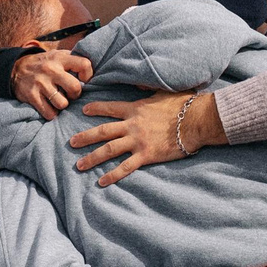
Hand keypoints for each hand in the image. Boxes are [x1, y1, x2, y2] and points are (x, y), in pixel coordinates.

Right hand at [11, 49, 92, 118]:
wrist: (15, 68)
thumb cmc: (44, 64)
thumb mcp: (57, 56)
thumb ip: (74, 60)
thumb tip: (97, 69)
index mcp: (60, 58)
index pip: (84, 65)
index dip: (89, 75)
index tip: (84, 80)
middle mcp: (51, 69)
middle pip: (75, 88)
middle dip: (75, 95)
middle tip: (70, 94)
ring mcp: (40, 83)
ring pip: (63, 104)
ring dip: (62, 105)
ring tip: (58, 100)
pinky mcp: (31, 96)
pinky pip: (49, 113)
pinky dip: (52, 113)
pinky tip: (50, 107)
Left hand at [72, 87, 224, 184]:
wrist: (196, 121)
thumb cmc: (184, 105)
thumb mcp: (164, 91)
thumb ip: (150, 89)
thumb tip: (142, 84)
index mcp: (135, 109)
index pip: (110, 108)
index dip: (96, 109)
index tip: (84, 111)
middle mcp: (132, 125)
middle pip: (102, 131)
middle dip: (85, 137)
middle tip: (71, 143)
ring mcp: (137, 141)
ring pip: (108, 150)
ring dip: (92, 157)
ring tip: (79, 165)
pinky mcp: (146, 155)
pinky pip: (125, 167)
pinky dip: (112, 175)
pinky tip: (101, 182)